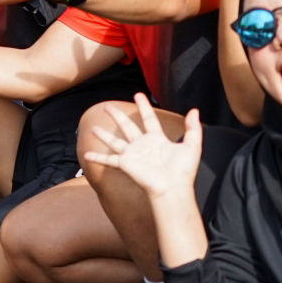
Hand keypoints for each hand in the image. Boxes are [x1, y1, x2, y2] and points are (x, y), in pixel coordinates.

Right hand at [82, 96, 200, 202]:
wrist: (172, 188)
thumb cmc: (183, 171)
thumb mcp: (192, 146)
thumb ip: (193, 129)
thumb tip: (194, 110)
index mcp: (157, 139)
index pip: (148, 119)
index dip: (144, 106)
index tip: (138, 94)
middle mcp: (142, 145)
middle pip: (127, 126)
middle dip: (117, 116)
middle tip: (107, 106)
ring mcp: (132, 154)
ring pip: (114, 141)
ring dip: (103, 135)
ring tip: (93, 128)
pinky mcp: (125, 164)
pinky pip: (108, 159)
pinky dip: (97, 157)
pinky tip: (86, 155)